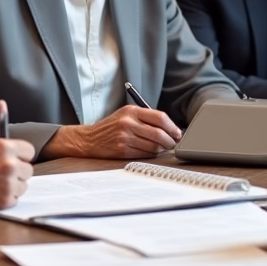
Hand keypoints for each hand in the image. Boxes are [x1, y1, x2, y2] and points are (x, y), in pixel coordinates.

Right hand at [0, 134, 34, 212]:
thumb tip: (2, 107)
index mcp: (4, 146)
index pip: (29, 151)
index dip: (20, 156)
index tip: (15, 159)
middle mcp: (10, 164)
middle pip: (27, 169)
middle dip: (17, 172)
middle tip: (1, 174)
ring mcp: (9, 183)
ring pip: (23, 185)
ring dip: (13, 185)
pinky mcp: (6, 199)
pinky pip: (16, 198)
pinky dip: (6, 197)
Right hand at [43, 105, 181, 158]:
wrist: (89, 139)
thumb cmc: (111, 127)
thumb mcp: (126, 114)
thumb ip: (146, 118)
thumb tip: (171, 128)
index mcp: (131, 111)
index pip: (160, 117)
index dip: (172, 127)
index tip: (177, 133)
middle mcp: (128, 123)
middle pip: (159, 133)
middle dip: (170, 140)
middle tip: (173, 143)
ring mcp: (125, 137)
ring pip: (153, 146)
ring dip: (162, 149)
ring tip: (162, 148)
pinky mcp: (123, 150)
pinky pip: (145, 154)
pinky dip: (152, 154)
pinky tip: (151, 152)